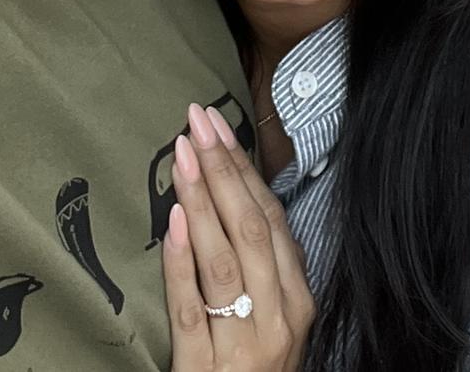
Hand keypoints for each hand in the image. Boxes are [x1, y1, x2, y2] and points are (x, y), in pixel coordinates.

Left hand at [163, 104, 311, 371]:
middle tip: (197, 121)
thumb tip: (231, 187)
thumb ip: (260, 261)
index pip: (271, 217)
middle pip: (250, 229)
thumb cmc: (255, 366)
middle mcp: (278, 318)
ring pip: (224, 262)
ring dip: (201, 202)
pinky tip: (172, 225)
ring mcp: (245, 347)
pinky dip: (182, 265)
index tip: (217, 124)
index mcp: (297, 297)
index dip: (243, 167)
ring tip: (182, 156)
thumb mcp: (272, 314)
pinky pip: (193, 311)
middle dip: (222, 169)